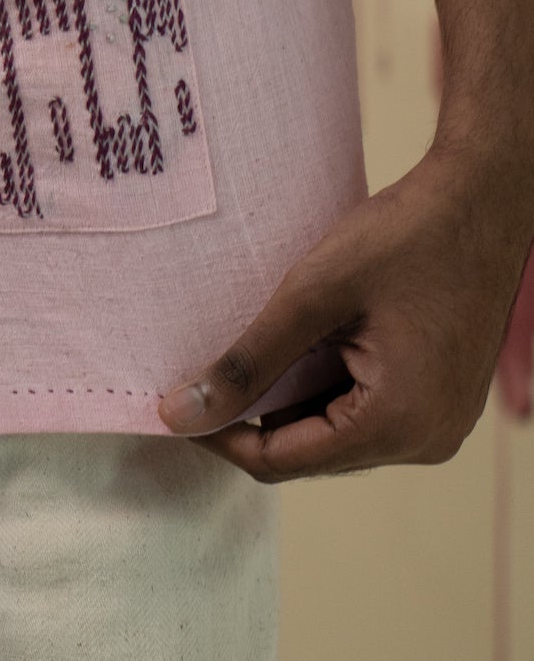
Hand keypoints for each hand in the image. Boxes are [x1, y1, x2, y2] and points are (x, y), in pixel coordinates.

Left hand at [155, 135, 533, 481]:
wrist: (483, 199)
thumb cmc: (407, 235)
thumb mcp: (312, 295)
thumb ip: (245, 362)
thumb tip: (179, 414)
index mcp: (398, 423)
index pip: (281, 462)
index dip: (220, 436)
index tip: (177, 402)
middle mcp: (426, 440)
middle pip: (309, 453)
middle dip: (256, 415)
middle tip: (215, 361)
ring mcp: (439, 424)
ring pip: (334, 435)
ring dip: (292, 398)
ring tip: (272, 338)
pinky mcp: (441, 401)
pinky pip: (365, 415)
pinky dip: (327, 387)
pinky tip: (314, 339)